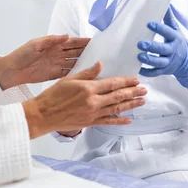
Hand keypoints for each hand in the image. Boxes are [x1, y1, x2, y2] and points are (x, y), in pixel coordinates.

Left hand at [0, 35, 89, 89]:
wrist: (11, 71)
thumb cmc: (21, 54)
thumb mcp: (35, 44)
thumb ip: (50, 40)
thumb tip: (66, 36)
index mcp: (54, 44)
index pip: (72, 42)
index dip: (83, 42)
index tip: (95, 42)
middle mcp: (58, 53)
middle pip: (76, 52)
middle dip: (87, 52)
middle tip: (101, 54)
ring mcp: (57, 64)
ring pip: (74, 62)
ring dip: (84, 63)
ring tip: (97, 65)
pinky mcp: (54, 74)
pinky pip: (68, 73)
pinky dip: (76, 73)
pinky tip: (85, 75)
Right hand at [22, 62, 146, 138]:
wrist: (43, 114)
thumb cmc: (53, 95)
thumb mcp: (69, 79)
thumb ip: (86, 73)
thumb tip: (100, 65)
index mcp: (88, 88)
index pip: (112, 83)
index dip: (126, 81)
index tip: (136, 79)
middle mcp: (93, 101)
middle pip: (118, 96)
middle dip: (133, 92)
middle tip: (144, 90)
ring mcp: (93, 113)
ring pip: (116, 109)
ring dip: (131, 105)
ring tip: (142, 101)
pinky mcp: (90, 123)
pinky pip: (108, 122)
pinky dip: (119, 121)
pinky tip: (128, 119)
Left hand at [137, 8, 187, 87]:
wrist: (187, 62)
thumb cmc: (178, 42)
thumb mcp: (176, 29)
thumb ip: (169, 17)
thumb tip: (166, 2)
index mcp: (175, 38)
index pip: (168, 32)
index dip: (159, 28)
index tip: (149, 24)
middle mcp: (172, 50)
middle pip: (163, 49)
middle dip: (152, 47)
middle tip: (140, 44)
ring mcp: (169, 62)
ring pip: (159, 62)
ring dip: (149, 60)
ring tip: (139, 56)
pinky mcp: (164, 71)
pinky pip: (155, 72)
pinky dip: (147, 72)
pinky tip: (138, 69)